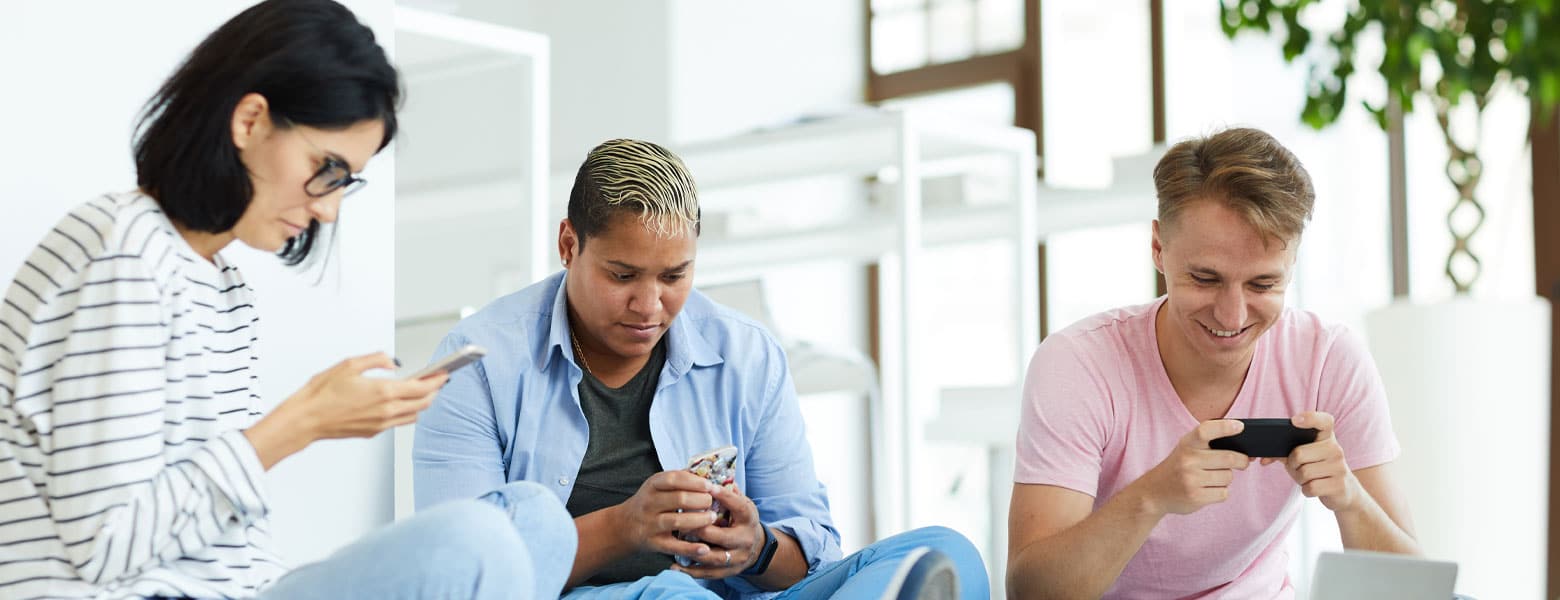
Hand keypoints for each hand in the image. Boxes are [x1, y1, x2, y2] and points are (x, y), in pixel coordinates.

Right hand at [247, 353, 446, 468]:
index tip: (445, 372)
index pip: (422, 387)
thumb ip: (377, 360)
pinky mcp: (373, 433)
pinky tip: (401, 403)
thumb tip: (393, 361)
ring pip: (413, 415)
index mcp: (384, 392)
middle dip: (434, 391)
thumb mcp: (349, 365)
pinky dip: (406, 412)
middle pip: (423, 403)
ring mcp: (381, 424)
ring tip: (423, 391)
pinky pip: (398, 422)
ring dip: (422, 403)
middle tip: (437, 380)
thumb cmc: (322, 393)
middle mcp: (387, 411)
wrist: (305, 419)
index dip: (437, 380)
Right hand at [616, 471, 722, 559]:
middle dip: (701, 500)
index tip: (710, 485)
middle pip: (679, 499)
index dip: (695, 482)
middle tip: (711, 502)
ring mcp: (650, 524)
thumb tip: (706, 473)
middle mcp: (649, 504)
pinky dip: (690, 548)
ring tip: (712, 518)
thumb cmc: (649, 503)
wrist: (624, 526)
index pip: (674, 479)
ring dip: (699, 520)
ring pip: (678, 521)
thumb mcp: (657, 486)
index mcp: (651, 486)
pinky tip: (705, 548)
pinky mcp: (653, 543)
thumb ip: (679, 479)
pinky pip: (674, 546)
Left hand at [672, 485, 764, 579]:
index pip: (738, 506)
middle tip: (681, 520)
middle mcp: (745, 539)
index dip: (724, 497)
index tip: (708, 487)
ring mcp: (737, 557)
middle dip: (700, 529)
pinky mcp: (729, 572)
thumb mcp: (742, 503)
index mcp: (749, 518)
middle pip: (722, 536)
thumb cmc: (741, 520)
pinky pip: (708, 573)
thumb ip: (728, 492)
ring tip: (676, 543)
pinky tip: (674, 566)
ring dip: (693, 550)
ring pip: (713, 557)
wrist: (756, 547)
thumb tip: (713, 475)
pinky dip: (690, 571)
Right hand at [1135, 419, 1249, 514]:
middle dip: (1242, 461)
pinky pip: (1223, 493)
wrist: (1154, 492)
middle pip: (1229, 458)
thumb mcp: (1186, 449)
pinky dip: (1220, 492)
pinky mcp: (1196, 497)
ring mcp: (1191, 479)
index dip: (1225, 427)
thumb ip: (1208, 444)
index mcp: (1187, 444)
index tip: (1240, 426)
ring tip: (1212, 478)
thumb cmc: (1178, 467)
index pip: (1206, 430)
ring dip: (1226, 478)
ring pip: (1228, 477)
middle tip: (1243, 462)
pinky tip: (1207, 490)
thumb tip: (1243, 449)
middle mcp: (1187, 460)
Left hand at [1263, 411, 1361, 511]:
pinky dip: (1306, 490)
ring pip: (1304, 473)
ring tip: (1308, 478)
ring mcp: (1339, 467)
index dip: (1310, 418)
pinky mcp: (1339, 485)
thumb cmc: (1316, 467)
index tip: (1294, 421)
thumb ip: (1282, 452)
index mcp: (1326, 437)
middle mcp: (1336, 449)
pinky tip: (1314, 487)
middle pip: (1299, 453)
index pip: (1324, 421)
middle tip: (1298, 467)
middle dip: (1292, 464)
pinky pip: (1311, 487)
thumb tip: (1262, 459)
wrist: (1343, 490)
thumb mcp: (1302, 456)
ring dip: (1299, 478)